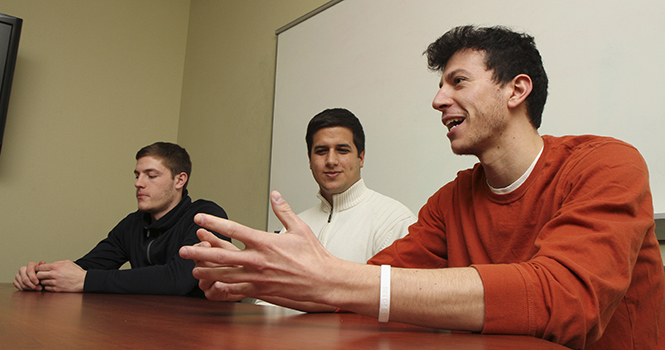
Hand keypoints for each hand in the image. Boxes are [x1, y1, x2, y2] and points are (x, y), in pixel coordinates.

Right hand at [14, 261, 45, 290]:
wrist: (39, 278)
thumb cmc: (42, 274)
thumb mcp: (44, 270)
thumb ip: (43, 267)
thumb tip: (42, 262)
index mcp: (30, 265)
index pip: (29, 271)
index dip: (33, 277)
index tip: (37, 283)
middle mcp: (22, 269)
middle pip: (25, 279)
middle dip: (32, 285)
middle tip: (39, 288)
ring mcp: (18, 275)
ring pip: (22, 283)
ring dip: (30, 288)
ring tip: (37, 289)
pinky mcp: (15, 281)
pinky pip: (18, 286)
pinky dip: (24, 289)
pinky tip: (31, 290)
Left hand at [35, 260, 85, 292]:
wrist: (82, 281)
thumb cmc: (76, 272)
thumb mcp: (67, 262)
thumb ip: (57, 262)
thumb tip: (49, 264)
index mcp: (56, 266)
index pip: (40, 267)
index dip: (39, 268)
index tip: (40, 269)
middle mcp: (54, 274)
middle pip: (38, 275)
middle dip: (40, 275)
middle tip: (43, 275)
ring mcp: (54, 282)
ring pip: (42, 282)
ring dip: (44, 281)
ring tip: (49, 280)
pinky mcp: (56, 289)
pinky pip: (46, 288)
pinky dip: (48, 286)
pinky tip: (53, 284)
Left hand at [179, 191, 338, 302]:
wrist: (323, 280)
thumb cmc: (313, 255)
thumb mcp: (299, 228)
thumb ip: (283, 211)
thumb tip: (275, 195)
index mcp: (265, 241)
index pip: (234, 229)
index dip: (214, 222)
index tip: (200, 218)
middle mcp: (258, 260)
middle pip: (222, 255)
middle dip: (200, 252)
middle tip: (184, 250)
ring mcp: (258, 277)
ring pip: (225, 275)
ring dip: (207, 272)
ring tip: (193, 270)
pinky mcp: (262, 290)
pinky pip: (237, 290)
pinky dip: (223, 288)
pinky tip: (213, 287)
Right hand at [191, 234, 246, 301]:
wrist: (251, 279)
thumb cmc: (239, 261)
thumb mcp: (228, 248)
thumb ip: (214, 241)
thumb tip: (200, 232)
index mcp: (204, 257)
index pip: (196, 251)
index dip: (201, 247)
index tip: (207, 243)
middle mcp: (202, 271)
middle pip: (199, 264)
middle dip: (209, 260)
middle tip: (220, 257)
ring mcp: (205, 283)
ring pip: (203, 278)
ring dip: (216, 273)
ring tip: (229, 269)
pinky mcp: (211, 295)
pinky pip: (212, 290)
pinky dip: (219, 286)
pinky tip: (225, 282)